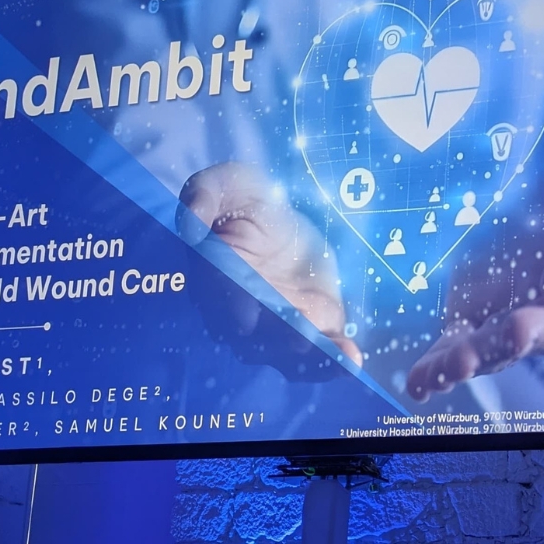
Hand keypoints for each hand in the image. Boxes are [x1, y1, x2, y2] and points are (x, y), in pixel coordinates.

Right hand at [179, 163, 362, 370]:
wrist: (280, 214)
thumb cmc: (242, 198)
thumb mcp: (224, 183)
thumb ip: (204, 195)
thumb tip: (192, 221)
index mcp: (211, 276)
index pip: (216, 294)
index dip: (230, 305)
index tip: (246, 315)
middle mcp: (238, 311)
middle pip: (252, 336)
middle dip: (277, 339)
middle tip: (298, 342)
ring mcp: (276, 324)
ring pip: (287, 351)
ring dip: (312, 359)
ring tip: (338, 359)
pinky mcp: (312, 325)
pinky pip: (321, 348)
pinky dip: (335, 359)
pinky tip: (351, 361)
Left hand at [406, 130, 543, 400]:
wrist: (534, 193)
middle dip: (530, 330)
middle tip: (517, 332)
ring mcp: (514, 312)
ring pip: (502, 343)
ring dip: (481, 356)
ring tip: (459, 366)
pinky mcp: (473, 317)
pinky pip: (459, 345)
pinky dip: (440, 365)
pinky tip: (422, 382)